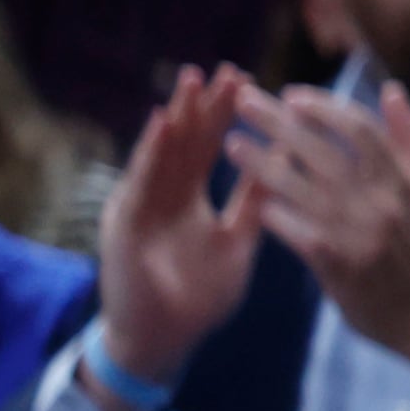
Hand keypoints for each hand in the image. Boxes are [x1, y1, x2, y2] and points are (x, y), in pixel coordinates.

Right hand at [93, 66, 271, 391]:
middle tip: (226, 69)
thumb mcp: (236, 243)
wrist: (160, 341)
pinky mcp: (125, 221)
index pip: (209, 147)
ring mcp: (141, 204)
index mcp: (188, 198)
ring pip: (162, 152)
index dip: (227, 116)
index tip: (248, 81)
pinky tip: (164, 121)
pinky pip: (141, 180)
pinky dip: (152, 150)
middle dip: (204, 105)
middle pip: (185, 141)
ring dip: (178, 116)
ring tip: (194, 80)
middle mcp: (162, 195)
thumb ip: (254, 205)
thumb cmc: (197, 297)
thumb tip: (284, 166)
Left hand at [227, 84, 409, 367]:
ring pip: (298, 189)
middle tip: (244, 100)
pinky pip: (295, 232)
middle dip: (278, 122)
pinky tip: (256, 201)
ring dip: (261, 164)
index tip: (292, 95)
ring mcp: (355, 234)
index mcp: (403, 178)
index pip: (358, 129)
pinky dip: (275, 214)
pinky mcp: (336, 265)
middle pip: (319, 150)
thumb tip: (390, 91)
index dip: (322, 107)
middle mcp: (377, 202)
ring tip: (232, 144)